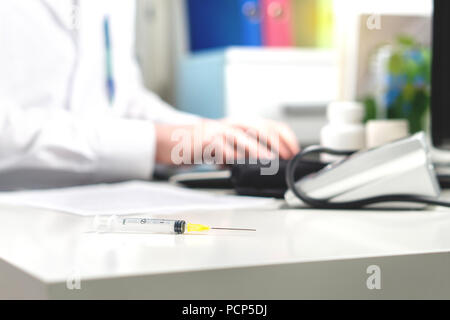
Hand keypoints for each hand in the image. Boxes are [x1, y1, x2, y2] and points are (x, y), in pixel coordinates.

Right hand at [155, 119, 299, 164]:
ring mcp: (218, 131)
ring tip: (268, 159)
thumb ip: (244, 151)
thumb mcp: (228, 146)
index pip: (269, 125)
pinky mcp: (205, 140)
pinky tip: (238, 163)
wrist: (173, 141)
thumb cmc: (202, 144)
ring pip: (242, 135)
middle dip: (276, 141)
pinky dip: (231, 155)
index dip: (284, 136)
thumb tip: (265, 164)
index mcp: (240, 125)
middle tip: (285, 155)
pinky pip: (221, 147)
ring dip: (257, 148)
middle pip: (259, 126)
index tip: (293, 150)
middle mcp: (231, 125)